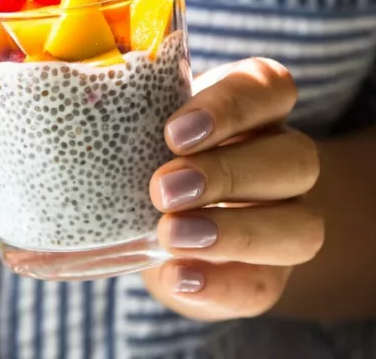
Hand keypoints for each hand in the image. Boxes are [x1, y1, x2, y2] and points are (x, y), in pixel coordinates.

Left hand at [141, 58, 322, 321]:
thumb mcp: (144, 131)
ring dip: (235, 232)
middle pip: (297, 158)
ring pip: (302, 227)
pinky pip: (263, 286)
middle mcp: (281, 161)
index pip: (271, 89)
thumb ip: (133, 123)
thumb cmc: (150, 160)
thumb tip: (74, 125)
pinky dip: (219, 283)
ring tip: (170, 235)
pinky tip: (177, 277)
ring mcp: (285, 221)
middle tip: (163, 189)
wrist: (162, 228)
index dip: (231, 108)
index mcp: (255, 112)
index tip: (174, 133)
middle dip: (227, 174)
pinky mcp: (268, 276)